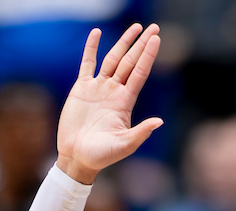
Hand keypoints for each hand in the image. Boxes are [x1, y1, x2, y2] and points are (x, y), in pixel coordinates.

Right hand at [56, 23, 162, 184]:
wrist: (77, 158)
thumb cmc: (101, 155)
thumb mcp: (124, 145)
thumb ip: (140, 133)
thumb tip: (159, 122)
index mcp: (125, 102)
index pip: (139, 73)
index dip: (148, 56)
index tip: (157, 39)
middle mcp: (114, 91)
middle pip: (130, 62)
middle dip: (141, 45)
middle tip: (154, 27)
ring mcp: (98, 88)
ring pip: (113, 59)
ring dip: (123, 43)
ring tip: (135, 28)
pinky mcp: (81, 89)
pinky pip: (87, 64)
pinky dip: (91, 48)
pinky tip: (97, 33)